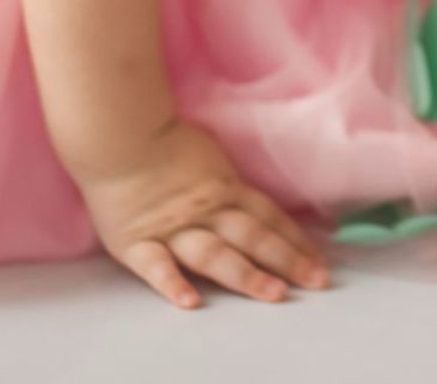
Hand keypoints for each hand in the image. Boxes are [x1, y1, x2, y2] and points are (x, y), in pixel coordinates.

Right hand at [77, 114, 331, 307]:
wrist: (116, 134)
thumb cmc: (161, 139)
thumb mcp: (209, 152)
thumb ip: (227, 179)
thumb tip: (245, 191)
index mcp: (224, 188)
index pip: (268, 216)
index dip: (296, 240)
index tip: (320, 262)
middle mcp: (206, 211)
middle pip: (253, 237)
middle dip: (287, 260)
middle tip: (316, 282)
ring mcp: (173, 228)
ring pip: (215, 253)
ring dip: (245, 274)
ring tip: (272, 293)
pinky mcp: (137, 242)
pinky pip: (157, 266)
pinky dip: (172, 283)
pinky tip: (190, 302)